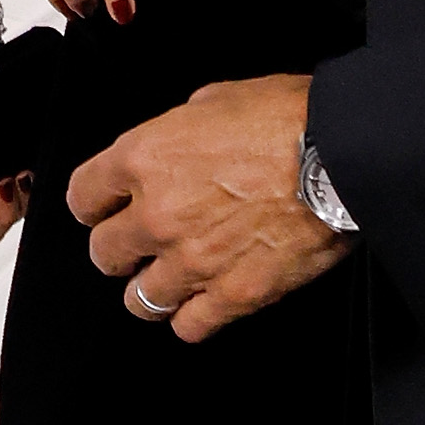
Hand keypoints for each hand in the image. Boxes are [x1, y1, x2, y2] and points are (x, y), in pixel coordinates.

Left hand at [70, 74, 351, 342]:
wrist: (341, 153)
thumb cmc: (288, 117)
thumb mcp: (216, 98)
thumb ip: (179, 130)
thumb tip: (178, 144)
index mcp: (144, 157)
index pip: (83, 195)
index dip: (93, 203)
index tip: (102, 208)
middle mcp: (156, 214)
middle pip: (104, 253)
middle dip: (119, 247)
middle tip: (137, 244)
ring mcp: (192, 260)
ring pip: (139, 300)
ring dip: (150, 289)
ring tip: (168, 279)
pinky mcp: (232, 294)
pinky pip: (189, 326)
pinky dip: (192, 317)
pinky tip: (203, 302)